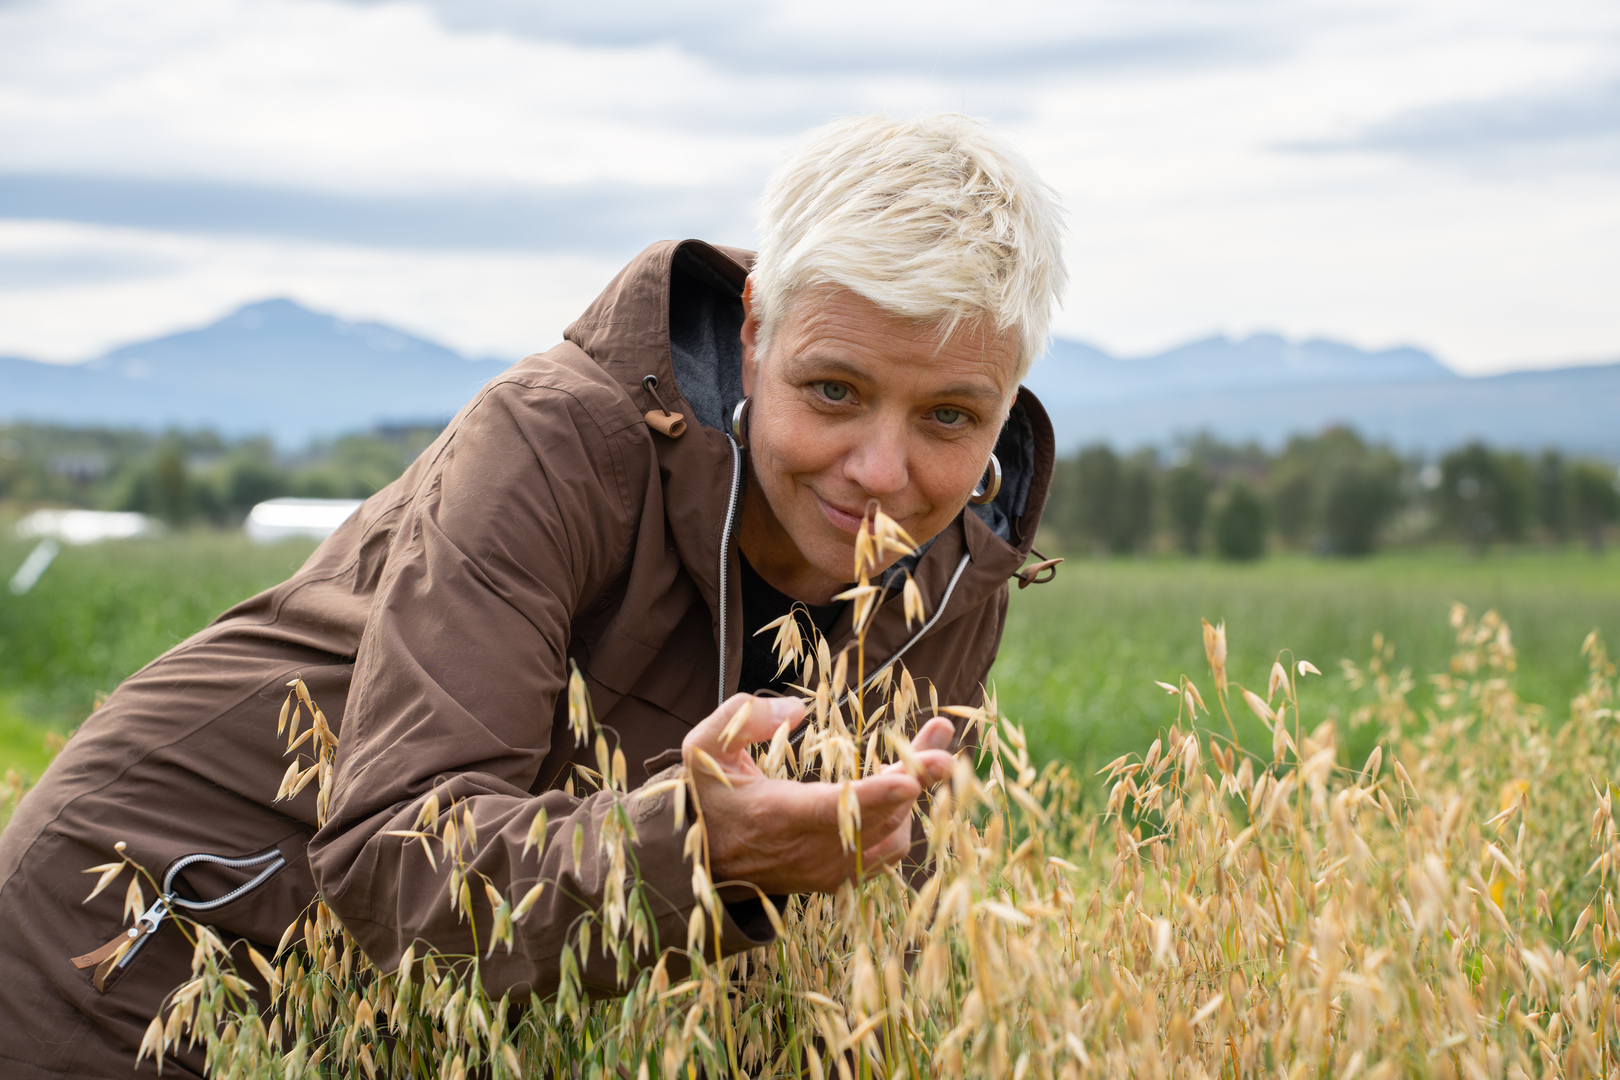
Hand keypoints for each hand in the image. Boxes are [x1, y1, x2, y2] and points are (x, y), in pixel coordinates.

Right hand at [682, 694, 955, 894]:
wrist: (699, 864)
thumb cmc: (705, 796)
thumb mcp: (705, 746)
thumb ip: (745, 718)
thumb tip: (797, 711)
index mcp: (777, 815)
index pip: (834, 809)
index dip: (876, 796)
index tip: (912, 779)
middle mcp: (808, 850)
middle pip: (879, 816)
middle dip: (917, 772)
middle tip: (941, 734)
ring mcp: (826, 871)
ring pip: (892, 836)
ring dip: (912, 795)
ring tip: (920, 753)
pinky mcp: (837, 880)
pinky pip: (886, 853)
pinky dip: (901, 820)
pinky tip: (901, 786)